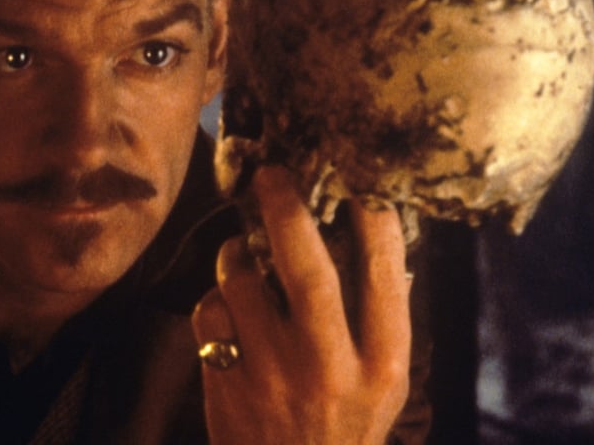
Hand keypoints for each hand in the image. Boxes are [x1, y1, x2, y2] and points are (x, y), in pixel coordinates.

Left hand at [192, 166, 411, 444]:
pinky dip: (214, 296)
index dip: (371, 217)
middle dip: (288, 212)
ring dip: (236, 251)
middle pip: (308, 271)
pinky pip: (209, 313)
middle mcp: (330, 368)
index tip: (357, 176)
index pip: (383, 273)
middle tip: (272, 173)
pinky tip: (228, 305)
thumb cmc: (345, 422)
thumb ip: (381, 314)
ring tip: (241, 247)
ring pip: (242, 283)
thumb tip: (373, 226)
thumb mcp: (385, 380)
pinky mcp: (225, 384)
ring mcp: (272, 377)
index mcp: (383, 362)